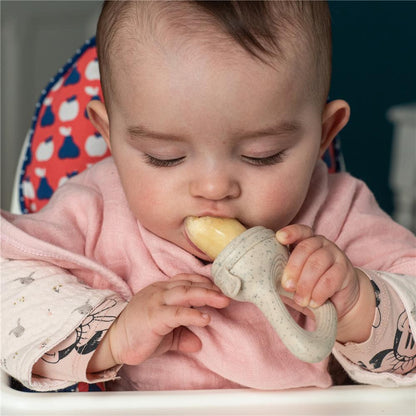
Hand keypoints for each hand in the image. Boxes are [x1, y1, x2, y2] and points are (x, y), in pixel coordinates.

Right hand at [88, 274, 229, 370]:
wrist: (112, 341)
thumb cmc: (138, 334)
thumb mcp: (165, 333)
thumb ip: (181, 334)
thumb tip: (198, 343)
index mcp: (161, 289)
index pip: (186, 280)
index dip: (204, 283)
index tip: (220, 289)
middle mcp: (160, 291)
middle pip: (189, 284)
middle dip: (211, 288)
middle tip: (228, 294)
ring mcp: (156, 302)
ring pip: (186, 293)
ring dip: (207, 296)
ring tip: (223, 302)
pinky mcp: (154, 316)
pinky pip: (177, 313)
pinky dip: (193, 314)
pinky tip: (206, 319)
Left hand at [276, 224, 374, 342]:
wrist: (338, 300)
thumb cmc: (308, 287)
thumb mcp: (293, 280)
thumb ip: (282, 276)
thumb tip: (263, 283)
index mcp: (306, 241)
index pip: (300, 231)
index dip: (290, 233)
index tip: (279, 238)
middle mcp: (321, 244)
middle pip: (306, 248)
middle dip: (294, 267)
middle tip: (287, 286)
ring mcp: (335, 255)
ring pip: (318, 263)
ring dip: (306, 283)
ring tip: (301, 299)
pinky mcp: (345, 270)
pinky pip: (331, 278)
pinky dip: (320, 292)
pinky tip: (314, 302)